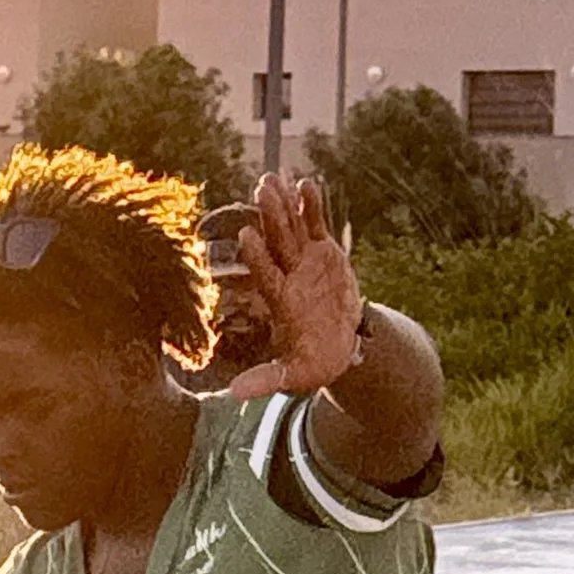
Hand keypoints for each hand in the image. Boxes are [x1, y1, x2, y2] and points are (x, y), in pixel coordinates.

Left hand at [236, 173, 364, 397]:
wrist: (340, 346)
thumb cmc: (314, 364)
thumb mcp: (295, 378)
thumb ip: (268, 380)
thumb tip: (233, 395)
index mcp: (281, 303)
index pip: (266, 275)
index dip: (258, 256)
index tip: (247, 235)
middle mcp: (289, 277)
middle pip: (277, 243)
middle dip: (270, 217)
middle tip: (261, 189)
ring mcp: (304, 262)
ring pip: (292, 229)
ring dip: (284, 205)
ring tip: (275, 178)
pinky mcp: (323, 253)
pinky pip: (316, 225)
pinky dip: (313, 206)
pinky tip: (308, 184)